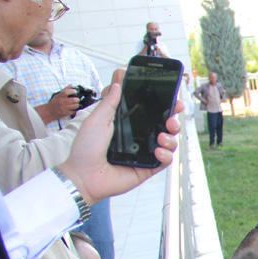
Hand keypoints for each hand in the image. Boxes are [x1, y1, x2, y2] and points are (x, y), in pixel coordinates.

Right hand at [47, 86, 80, 119]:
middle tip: (77, 99)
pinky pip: (73, 111)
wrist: (49, 111)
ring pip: (75, 105)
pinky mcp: (65, 113)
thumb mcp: (58, 95)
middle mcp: (61, 102)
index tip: (75, 91)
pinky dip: (74, 110)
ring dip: (77, 105)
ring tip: (76, 104)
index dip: (72, 91)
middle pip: (73, 100)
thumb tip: (71, 85)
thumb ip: (65, 90)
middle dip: (77, 99)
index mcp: (59, 96)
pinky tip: (72, 108)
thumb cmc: (55, 102)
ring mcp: (63, 108)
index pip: (66, 92)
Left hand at [56, 81, 184, 204]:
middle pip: (164, 126)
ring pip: (169, 142)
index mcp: (127, 124)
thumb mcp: (96, 120)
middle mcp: (138, 137)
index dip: (163, 106)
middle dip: (173, 120)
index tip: (172, 99)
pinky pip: (165, 160)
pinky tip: (157, 151)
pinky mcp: (148, 168)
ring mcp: (144, 153)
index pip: (149, 112)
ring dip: (171, 138)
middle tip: (172, 119)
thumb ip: (109, 102)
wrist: (84, 176)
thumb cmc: (85, 149)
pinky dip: (166, 155)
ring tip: (162, 137)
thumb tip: (118, 82)